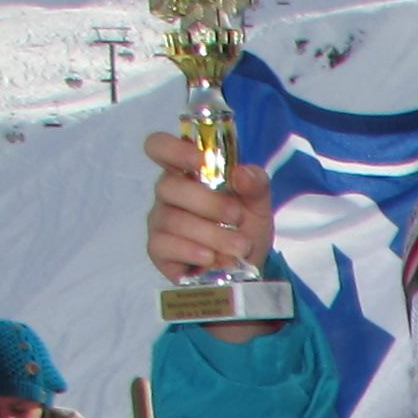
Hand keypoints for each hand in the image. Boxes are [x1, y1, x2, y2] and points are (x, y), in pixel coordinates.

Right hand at [143, 132, 274, 337]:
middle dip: (207, 203)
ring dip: (210, 234)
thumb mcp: (259, 204)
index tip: (199, 160)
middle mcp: (168, 194)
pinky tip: (212, 258)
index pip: (160, 147)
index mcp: (188, 172)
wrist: (247, 270)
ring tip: (238, 247)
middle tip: (236, 218)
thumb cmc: (244, 228)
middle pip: (168, 186)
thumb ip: (256, 184)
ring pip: (172, 219)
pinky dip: (192, 251)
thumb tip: (242, 173)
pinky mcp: (158, 250)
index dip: (173, 149)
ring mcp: (160, 221)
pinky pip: (164, 245)